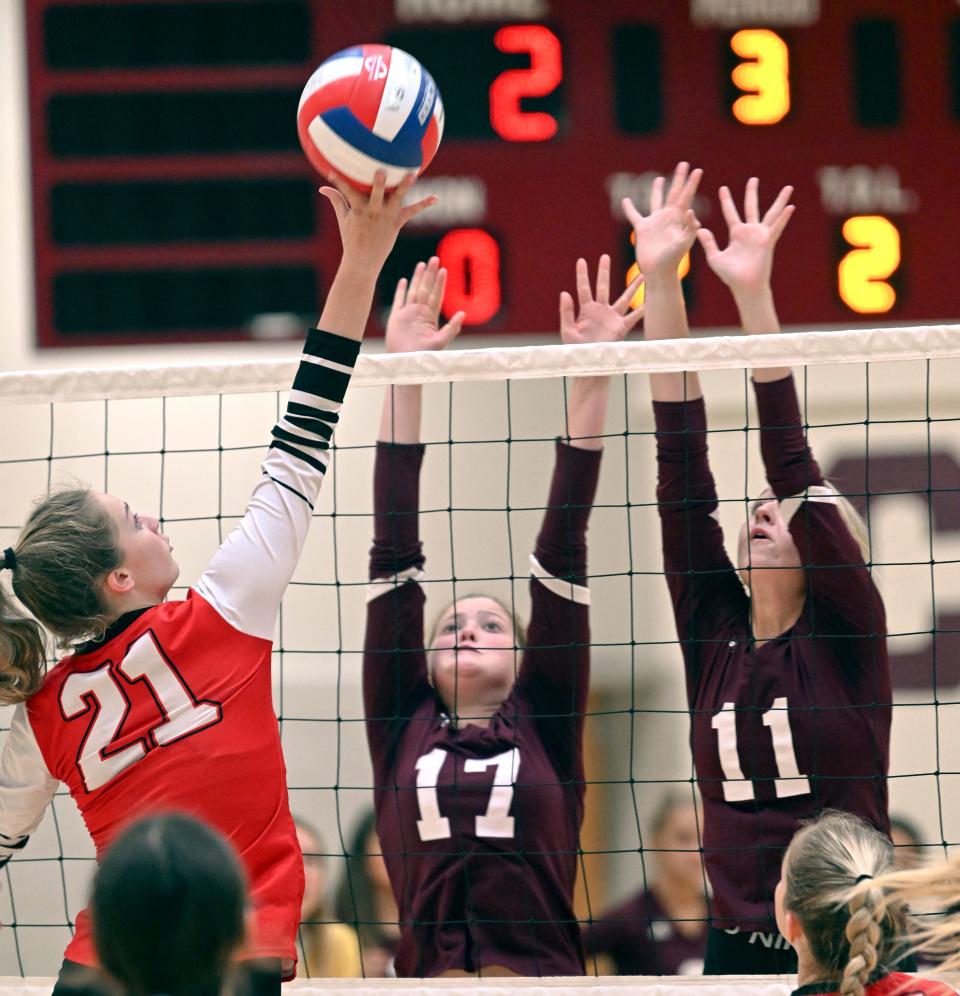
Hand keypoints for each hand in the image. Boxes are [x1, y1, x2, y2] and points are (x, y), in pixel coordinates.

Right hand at [319, 170, 435, 272]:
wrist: (363, 262)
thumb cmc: (351, 239)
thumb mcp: (343, 220)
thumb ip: (336, 201)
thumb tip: (323, 187)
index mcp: (357, 209)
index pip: (347, 191)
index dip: (339, 180)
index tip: (332, 169)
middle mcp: (372, 212)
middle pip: (375, 194)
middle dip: (378, 183)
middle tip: (381, 170)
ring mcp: (385, 218)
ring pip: (396, 199)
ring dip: (404, 187)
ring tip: (412, 174)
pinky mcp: (396, 223)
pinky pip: (412, 212)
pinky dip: (423, 205)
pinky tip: (436, 198)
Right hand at [385, 257, 464, 352]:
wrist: (407, 362)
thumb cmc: (424, 355)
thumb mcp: (441, 341)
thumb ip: (452, 328)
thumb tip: (463, 313)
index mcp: (430, 317)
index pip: (437, 295)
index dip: (440, 283)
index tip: (443, 270)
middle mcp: (419, 313)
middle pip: (426, 289)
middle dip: (430, 274)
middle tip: (434, 259)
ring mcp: (408, 314)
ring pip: (414, 291)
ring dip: (417, 278)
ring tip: (421, 264)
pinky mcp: (396, 318)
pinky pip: (399, 301)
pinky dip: (401, 291)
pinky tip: (404, 280)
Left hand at [559, 255, 643, 345]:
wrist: (589, 363)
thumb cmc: (576, 349)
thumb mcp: (568, 331)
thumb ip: (566, 312)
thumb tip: (564, 292)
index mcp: (585, 310)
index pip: (584, 289)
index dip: (582, 275)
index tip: (581, 260)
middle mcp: (600, 310)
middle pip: (602, 286)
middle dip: (603, 272)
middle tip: (605, 256)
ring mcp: (611, 318)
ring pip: (624, 298)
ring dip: (633, 287)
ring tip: (642, 274)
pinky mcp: (621, 327)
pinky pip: (633, 316)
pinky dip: (642, 310)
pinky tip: (650, 302)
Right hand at [622, 162, 702, 276]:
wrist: (658, 272)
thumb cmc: (673, 260)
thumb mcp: (684, 244)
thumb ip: (689, 228)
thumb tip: (690, 211)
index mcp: (679, 219)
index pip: (686, 196)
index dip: (692, 183)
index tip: (698, 170)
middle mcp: (668, 217)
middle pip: (674, 193)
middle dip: (679, 178)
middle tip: (684, 164)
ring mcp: (655, 222)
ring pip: (656, 200)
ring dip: (658, 189)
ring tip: (660, 178)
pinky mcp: (642, 229)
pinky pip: (634, 216)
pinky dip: (629, 208)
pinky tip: (625, 200)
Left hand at [697, 178, 794, 296]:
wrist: (744, 286)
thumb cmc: (730, 275)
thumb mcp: (715, 258)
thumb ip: (708, 243)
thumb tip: (699, 229)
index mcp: (736, 234)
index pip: (730, 212)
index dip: (726, 201)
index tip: (723, 188)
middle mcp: (750, 231)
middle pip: (751, 207)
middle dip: (752, 193)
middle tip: (753, 179)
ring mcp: (761, 236)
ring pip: (771, 213)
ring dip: (780, 200)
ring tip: (788, 187)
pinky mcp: (768, 242)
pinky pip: (777, 227)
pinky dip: (784, 218)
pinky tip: (790, 207)